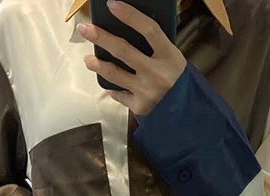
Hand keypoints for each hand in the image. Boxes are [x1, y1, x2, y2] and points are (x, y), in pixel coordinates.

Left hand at [76, 0, 186, 115]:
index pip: (149, 30)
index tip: (111, 4)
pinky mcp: (139, 106)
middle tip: (84, 28)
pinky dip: (113, 90)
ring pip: (115, 74)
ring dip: (98, 65)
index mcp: (169, 56)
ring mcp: (147, 91)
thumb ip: (154, 46)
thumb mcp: (171, 58)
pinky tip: (110, 86)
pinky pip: (119, 94)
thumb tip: (126, 27)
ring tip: (88, 60)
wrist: (184, 110)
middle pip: (124, 51)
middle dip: (101, 38)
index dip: (130, 15)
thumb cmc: (175, 77)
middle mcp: (157, 73)